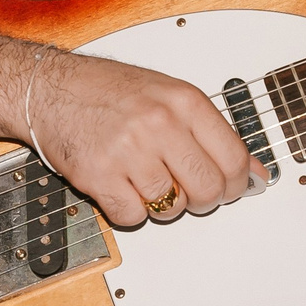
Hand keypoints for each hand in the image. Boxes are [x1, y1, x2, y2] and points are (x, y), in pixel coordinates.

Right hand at [29, 51, 262, 228]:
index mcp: (185, 101)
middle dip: (205, 200)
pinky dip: (131, 210)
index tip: (233, 188)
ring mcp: (128, 151)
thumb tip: (254, 172)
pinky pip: (133, 217)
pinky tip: (124, 186)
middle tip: (192, 192)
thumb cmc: (110, 91)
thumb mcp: (171, 95)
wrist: (51, 88)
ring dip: (164, 203)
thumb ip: (213, 132)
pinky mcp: (98, 176)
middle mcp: (160, 124)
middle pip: (208, 188)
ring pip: (172, 207)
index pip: (234, 158)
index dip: (238, 183)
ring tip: (149, 179)